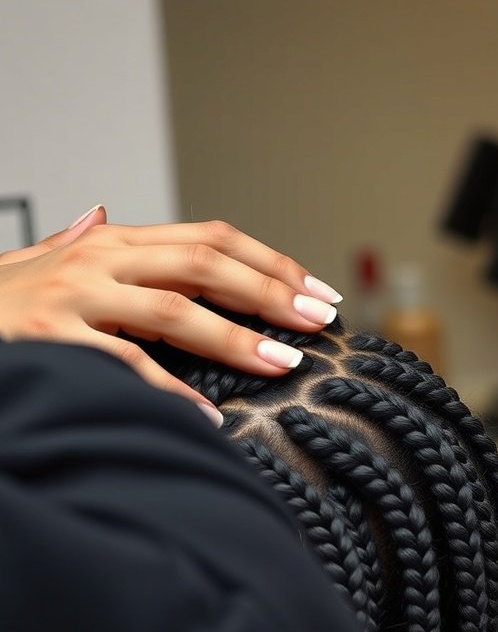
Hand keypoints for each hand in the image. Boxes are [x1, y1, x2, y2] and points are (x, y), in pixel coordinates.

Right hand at [0, 206, 341, 423]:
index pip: (208, 239)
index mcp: (112, 241)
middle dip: (269, 292)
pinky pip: (124, 364)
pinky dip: (169, 390)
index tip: (314, 292)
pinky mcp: (53, 339)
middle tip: (317, 319)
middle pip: (203, 263)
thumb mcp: (45, 262)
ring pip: (174, 309)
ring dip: (236, 336)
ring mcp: (75, 297)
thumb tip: (103, 215)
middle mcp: (99, 259)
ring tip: (283, 362)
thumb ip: (83, 244)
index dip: (268, 263)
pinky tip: (206, 415)